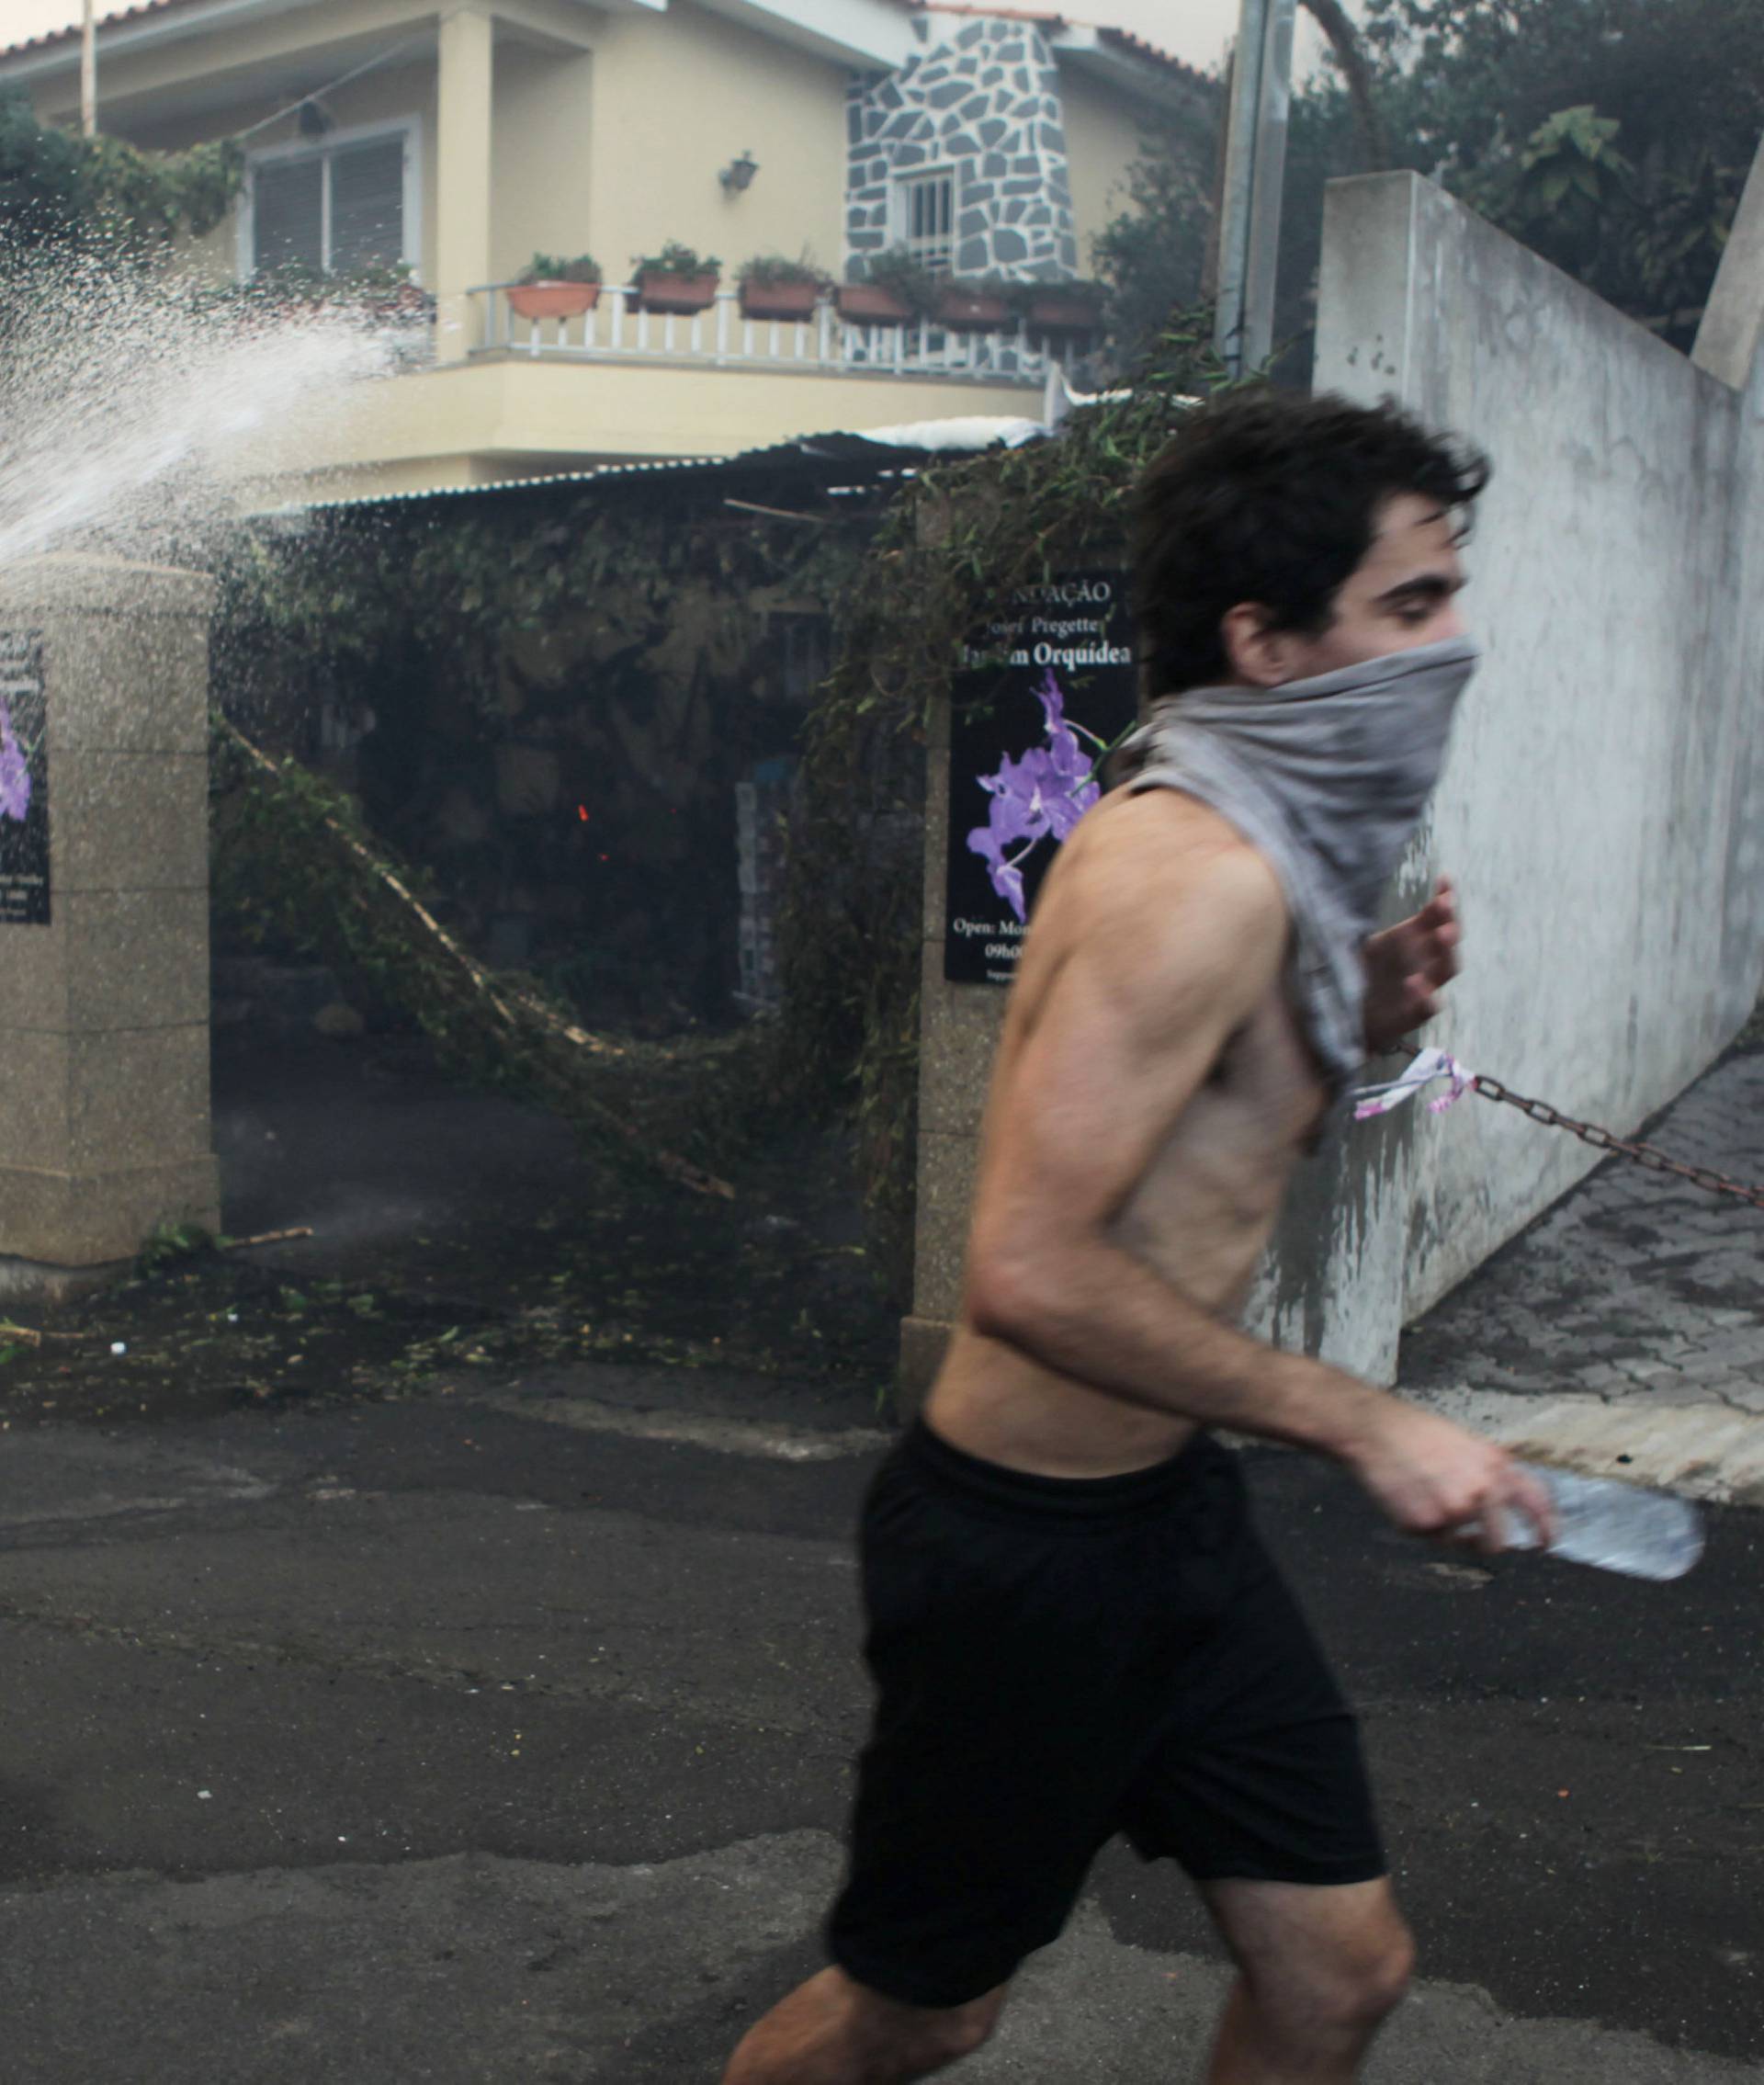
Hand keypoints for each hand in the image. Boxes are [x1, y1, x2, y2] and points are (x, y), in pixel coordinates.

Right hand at [1340, 1397, 1555, 1552]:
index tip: (1547, 1543)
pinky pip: (1429, 1536)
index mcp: (1496, 1466)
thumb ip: (1492, 1472)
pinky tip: (1406, 1496)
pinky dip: (1418, 1523)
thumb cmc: (1419, 1433)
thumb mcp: (1468, 1443)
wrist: (1377, 1430)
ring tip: (1425, 1497)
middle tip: (1475, 1539)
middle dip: (1487, 1544)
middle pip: (1497, 1542)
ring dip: (1446, 1528)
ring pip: (1457, 1539)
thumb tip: (1508, 1503)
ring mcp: (1454, 1509)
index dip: (1547, 1528)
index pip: (1535, 1503)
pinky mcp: (1426, 1523)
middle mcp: (1482, 1490)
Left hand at [1363, 876, 1459, 1052]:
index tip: (1445, 878)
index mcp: (1414, 940)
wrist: (1349, 1017)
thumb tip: (1354, 890)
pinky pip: (1428, 1006)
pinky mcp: (1413, 1014)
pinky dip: (1425, 995)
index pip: (1436, 917)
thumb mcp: (1361, 943)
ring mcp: (1423, 987)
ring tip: (1442, 934)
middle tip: (1445, 906)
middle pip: (1447, 941)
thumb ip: (1363, 922)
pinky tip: (1414, 983)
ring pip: (1445, 970)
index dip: (1445, 898)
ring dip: (1447, 952)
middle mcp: (1424, 961)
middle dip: (1449, 921)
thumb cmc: (1360, 973)